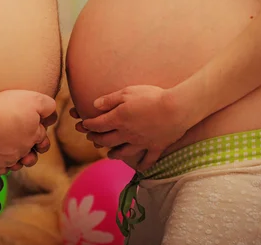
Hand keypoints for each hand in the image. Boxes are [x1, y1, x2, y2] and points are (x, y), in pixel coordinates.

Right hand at [0, 89, 56, 175]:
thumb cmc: (5, 108)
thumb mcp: (33, 99)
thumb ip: (47, 105)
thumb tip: (53, 113)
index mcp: (34, 134)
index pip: (42, 136)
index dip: (38, 131)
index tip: (32, 125)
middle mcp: (24, 150)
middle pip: (32, 153)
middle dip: (31, 149)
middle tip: (22, 141)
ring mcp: (8, 160)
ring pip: (17, 164)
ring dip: (17, 159)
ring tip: (10, 149)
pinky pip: (0, 169)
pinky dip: (0, 164)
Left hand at [73, 85, 189, 171]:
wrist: (176, 109)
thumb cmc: (152, 96)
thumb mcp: (128, 92)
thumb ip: (110, 99)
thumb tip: (94, 105)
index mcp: (118, 119)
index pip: (98, 125)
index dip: (88, 125)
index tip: (83, 124)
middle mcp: (127, 134)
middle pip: (107, 140)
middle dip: (97, 139)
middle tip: (91, 138)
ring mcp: (141, 142)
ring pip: (124, 152)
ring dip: (114, 154)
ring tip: (109, 155)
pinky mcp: (156, 147)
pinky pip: (148, 160)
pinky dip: (142, 165)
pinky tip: (140, 168)